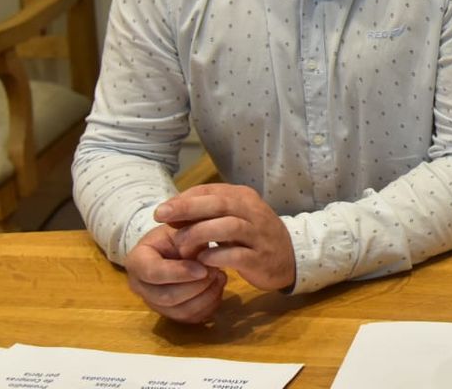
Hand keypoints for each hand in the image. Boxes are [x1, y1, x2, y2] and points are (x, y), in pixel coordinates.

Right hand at [125, 224, 226, 322]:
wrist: (176, 245)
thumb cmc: (179, 232)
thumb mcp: (183, 226)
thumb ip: (190, 235)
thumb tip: (201, 250)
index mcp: (137, 260)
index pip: (153, 272)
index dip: (180, 272)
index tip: (203, 268)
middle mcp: (140, 286)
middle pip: (166, 297)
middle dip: (196, 286)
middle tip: (215, 270)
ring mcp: (154, 303)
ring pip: (180, 311)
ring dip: (205, 296)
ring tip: (219, 276)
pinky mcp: (171, 313)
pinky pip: (191, 318)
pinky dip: (209, 305)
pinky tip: (218, 286)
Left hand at [155, 183, 296, 291]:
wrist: (289, 257)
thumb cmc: (253, 235)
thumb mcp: (233, 217)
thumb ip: (207, 212)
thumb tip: (172, 211)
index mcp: (243, 197)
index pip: (211, 191)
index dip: (185, 200)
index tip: (162, 211)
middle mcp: (253, 212)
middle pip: (220, 204)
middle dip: (188, 209)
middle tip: (161, 216)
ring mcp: (259, 235)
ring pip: (229, 227)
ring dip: (200, 234)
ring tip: (181, 245)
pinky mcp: (261, 258)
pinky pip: (237, 255)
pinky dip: (216, 256)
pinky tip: (202, 260)